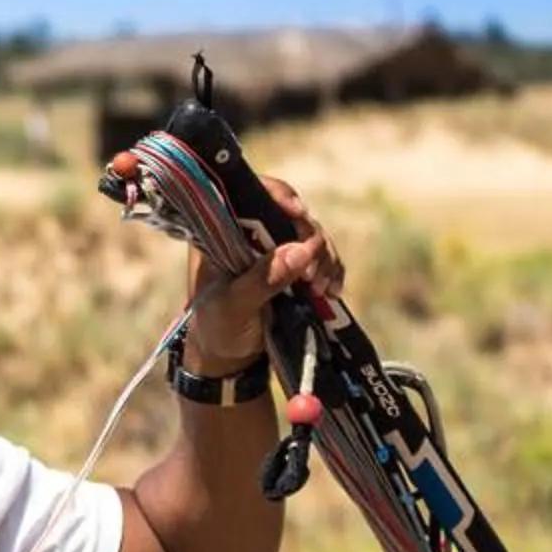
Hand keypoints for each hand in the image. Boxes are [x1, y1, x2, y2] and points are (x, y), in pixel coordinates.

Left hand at [185, 173, 345, 367]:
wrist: (228, 356)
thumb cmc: (218, 327)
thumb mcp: (234, 307)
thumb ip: (262, 280)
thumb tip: (301, 251)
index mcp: (223, 233)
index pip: (250, 195)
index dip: (277, 195)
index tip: (298, 212)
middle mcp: (250, 234)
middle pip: (291, 215)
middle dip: (310, 240)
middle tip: (312, 277)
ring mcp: (274, 249)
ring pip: (311, 236)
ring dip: (325, 259)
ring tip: (322, 291)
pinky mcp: (294, 267)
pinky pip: (322, 258)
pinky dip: (332, 271)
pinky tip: (333, 292)